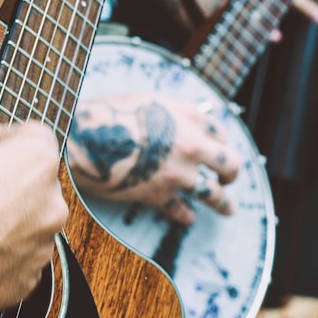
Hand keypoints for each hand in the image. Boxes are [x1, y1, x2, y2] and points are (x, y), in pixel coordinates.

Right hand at [0, 118, 67, 317]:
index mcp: (36, 162)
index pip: (32, 136)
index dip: (1, 140)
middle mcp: (50, 204)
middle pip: (34, 183)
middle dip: (6, 182)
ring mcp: (42, 246)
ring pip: (27, 224)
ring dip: (4, 221)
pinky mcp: (27, 281)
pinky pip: (16, 259)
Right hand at [66, 93, 240, 225]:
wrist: (86, 138)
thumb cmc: (108, 114)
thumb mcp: (146, 99)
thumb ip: (169, 110)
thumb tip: (177, 118)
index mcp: (189, 117)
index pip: (219, 131)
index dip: (219, 142)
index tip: (216, 149)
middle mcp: (192, 146)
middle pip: (229, 164)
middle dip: (232, 174)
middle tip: (228, 180)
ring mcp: (179, 173)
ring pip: (213, 194)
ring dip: (224, 204)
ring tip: (227, 209)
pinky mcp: (160, 195)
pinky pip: (181, 211)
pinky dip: (185, 217)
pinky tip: (188, 219)